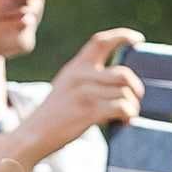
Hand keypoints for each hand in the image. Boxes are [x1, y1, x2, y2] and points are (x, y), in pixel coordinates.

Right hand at [21, 28, 145, 157]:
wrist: (33, 135)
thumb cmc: (53, 116)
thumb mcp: (66, 86)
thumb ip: (86, 78)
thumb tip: (119, 82)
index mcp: (75, 66)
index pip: (101, 41)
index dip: (123, 36)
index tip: (138, 40)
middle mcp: (80, 75)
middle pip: (123, 73)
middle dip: (136, 87)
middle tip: (136, 99)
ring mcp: (85, 93)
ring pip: (125, 93)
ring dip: (133, 106)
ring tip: (129, 116)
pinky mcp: (89, 111)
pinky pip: (121, 107)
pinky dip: (128, 115)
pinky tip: (125, 122)